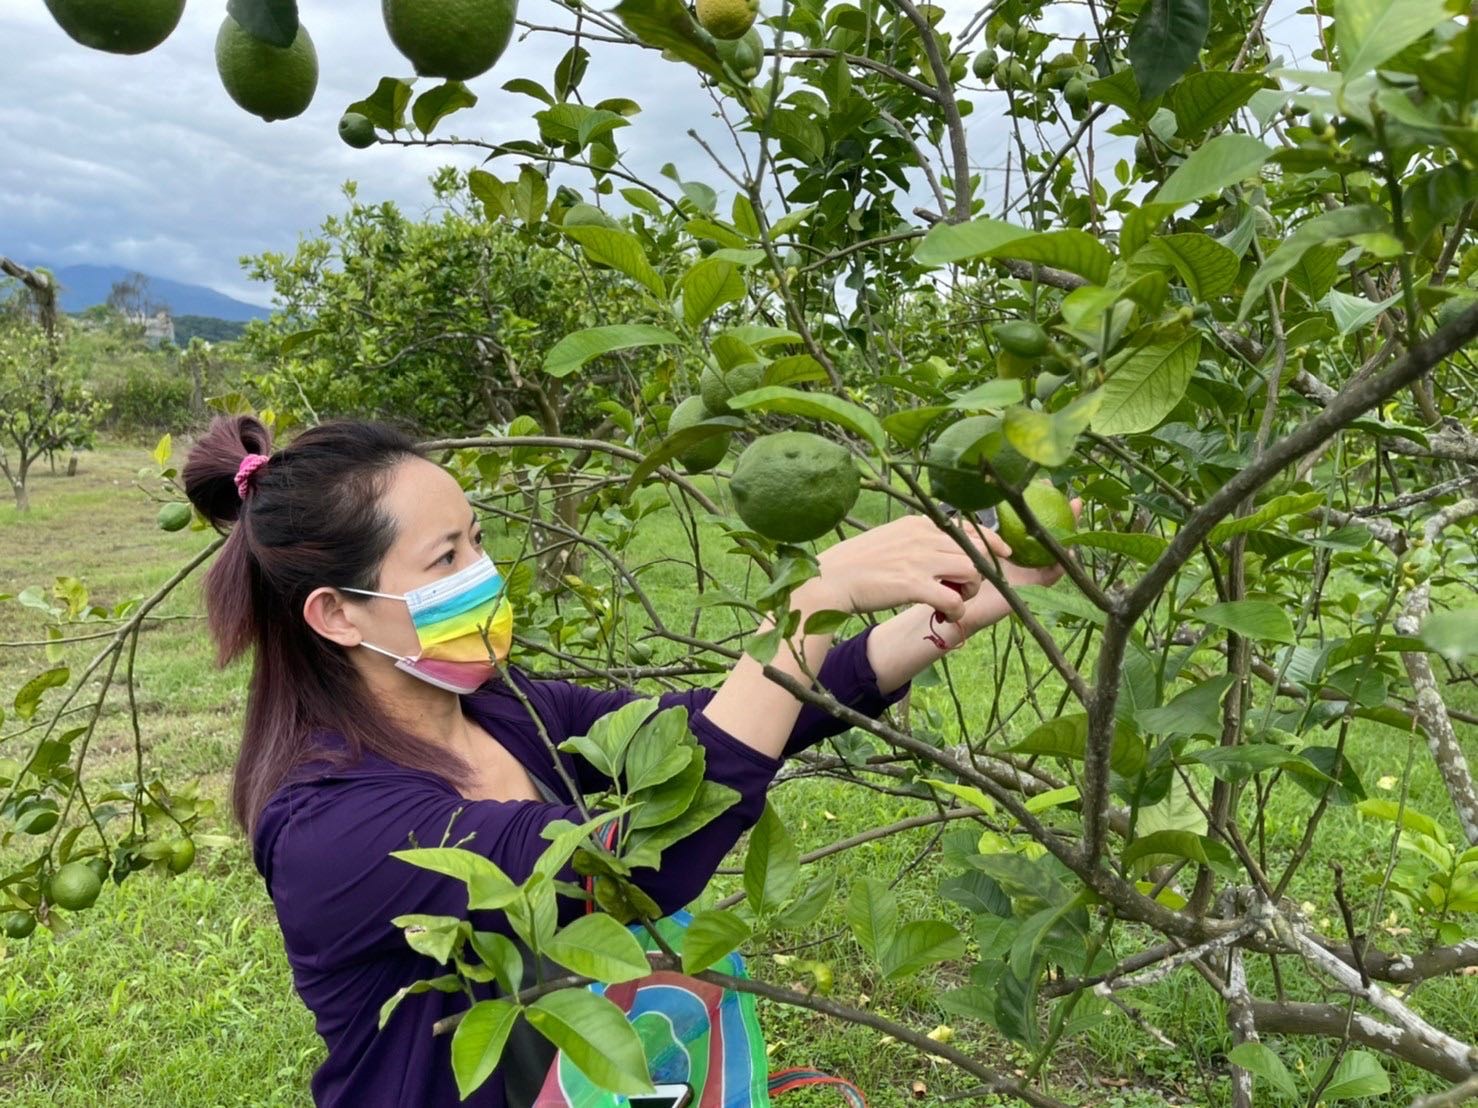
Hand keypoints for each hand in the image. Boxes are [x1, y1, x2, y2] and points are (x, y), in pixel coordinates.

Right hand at [810, 514, 1010, 623]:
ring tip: (954, 600)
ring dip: (969, 590)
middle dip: (979, 571)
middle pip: (974, 550)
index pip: (966, 527)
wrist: (831, 578)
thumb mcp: (889, 538)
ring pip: (971, 570)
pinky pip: (953, 598)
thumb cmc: (856, 562)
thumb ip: (914, 538)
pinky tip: (947, 614)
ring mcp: (919, 560)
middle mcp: (923, 536)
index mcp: (918, 523)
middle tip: (965, 589)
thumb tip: (934, 542)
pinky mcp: (913, 584)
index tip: (1004, 553)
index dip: (990, 540)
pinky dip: (957, 609)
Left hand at [955, 498, 1083, 632]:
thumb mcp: (974, 544)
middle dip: (1065, 516)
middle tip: (1075, 501)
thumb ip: (984, 530)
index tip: (1048, 483)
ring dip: (1069, 536)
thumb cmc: (962, 571)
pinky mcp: (1032, 588)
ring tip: (1076, 520)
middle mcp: (1023, 556)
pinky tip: (1070, 553)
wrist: (960, 600)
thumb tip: (988, 502)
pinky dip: (1062, 566)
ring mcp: (1030, 571)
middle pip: (1049, 534)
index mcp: (1011, 544)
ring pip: (1055, 552)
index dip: (1041, 501)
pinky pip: (1051, 576)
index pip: (1030, 520)